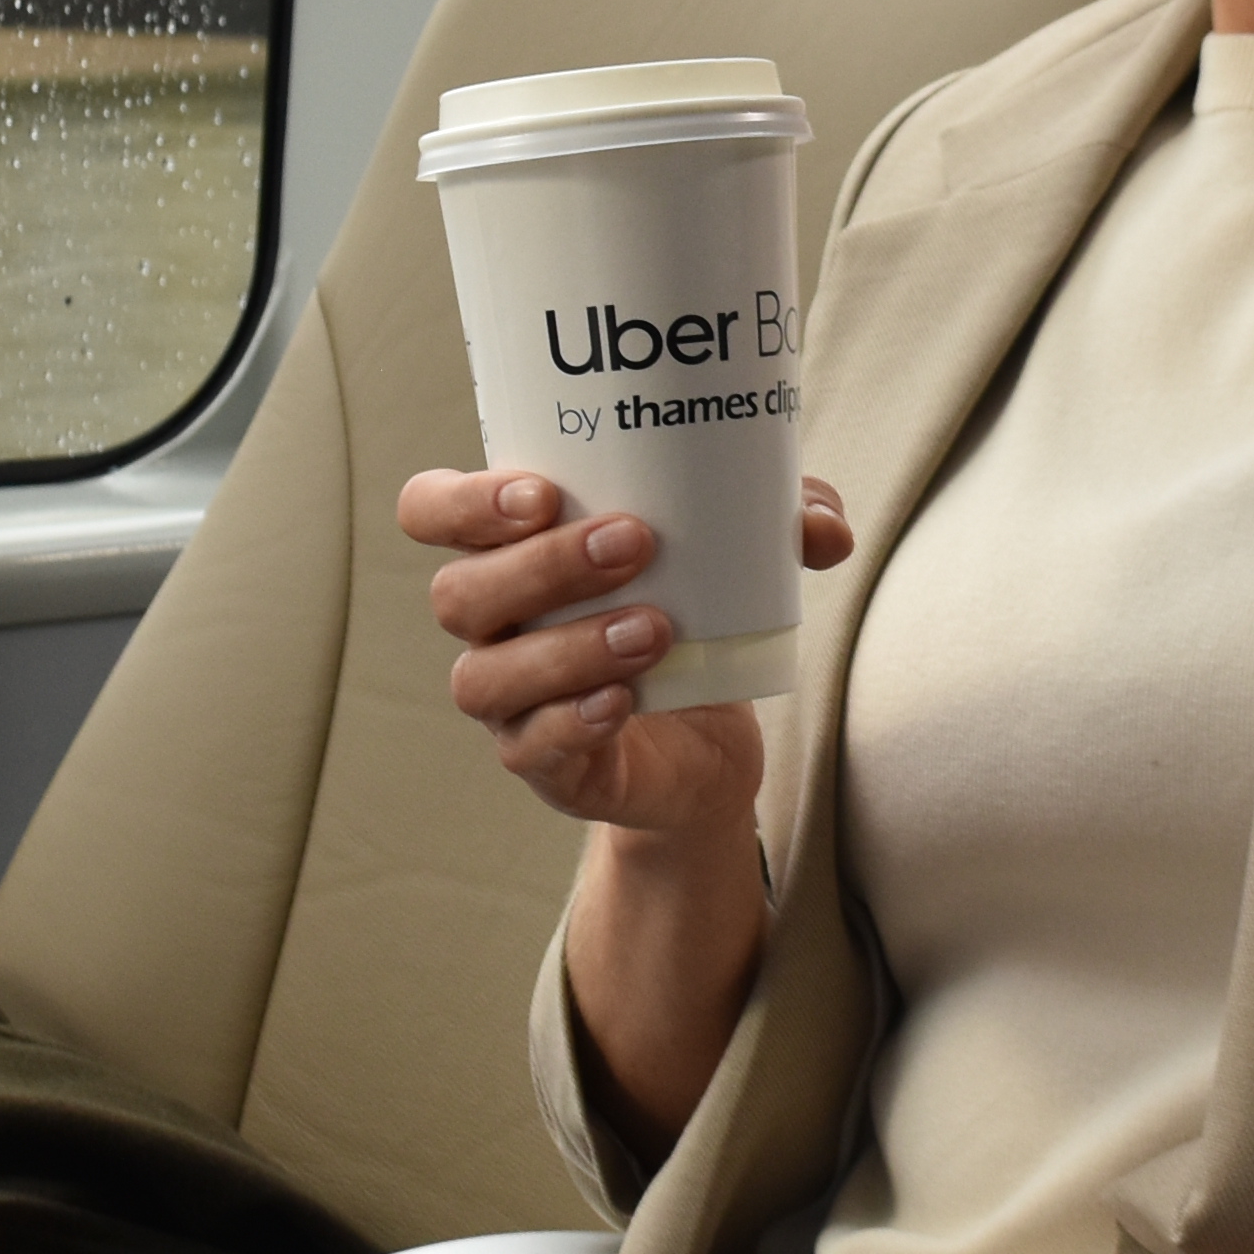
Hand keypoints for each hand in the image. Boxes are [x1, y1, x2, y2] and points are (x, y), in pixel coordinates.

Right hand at [396, 466, 856, 844]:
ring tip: (654, 627)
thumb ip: (782, 524)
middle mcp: (489, 625)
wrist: (707, 742)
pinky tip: (625, 698)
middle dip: (542, 565)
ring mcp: (506, 701)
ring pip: (488, 675)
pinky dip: (574, 720)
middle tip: (634, 541)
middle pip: (459, 592)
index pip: (429, 511)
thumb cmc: (693, 616)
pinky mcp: (543, 764)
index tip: (543, 490)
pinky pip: (530, 746)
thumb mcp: (739, 559)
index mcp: (506, 551)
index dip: (464, 501)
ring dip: (568, 646)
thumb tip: (824, 527)